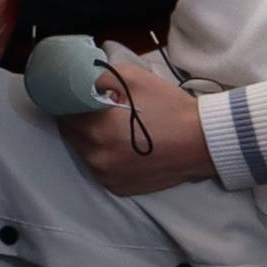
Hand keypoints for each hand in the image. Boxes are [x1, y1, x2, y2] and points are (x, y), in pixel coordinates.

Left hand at [59, 51, 212, 195]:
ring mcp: (108, 177)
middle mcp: (98, 158)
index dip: (70, 102)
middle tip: (100, 110)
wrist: (202, 141)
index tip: (81, 96)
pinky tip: (123, 146)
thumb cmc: (168, 106)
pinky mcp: (119, 188)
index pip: (64, 114)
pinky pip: (101, 168)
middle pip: (72, 135)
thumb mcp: (130, 77)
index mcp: (97, 130)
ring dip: (92, 140)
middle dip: (80, 121)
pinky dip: (105, 157)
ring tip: (115, 128)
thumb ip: (96, 78)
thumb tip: (76, 82)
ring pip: (85, 153)